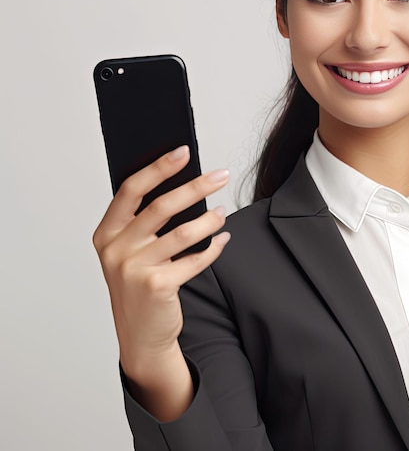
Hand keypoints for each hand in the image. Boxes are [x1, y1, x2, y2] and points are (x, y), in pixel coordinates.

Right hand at [93, 145, 230, 377]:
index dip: (158, 168)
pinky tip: (222, 240)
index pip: (131, 190)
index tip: (183, 151)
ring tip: (222, 213)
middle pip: (161, 206)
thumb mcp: (131, 252)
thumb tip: (185, 185)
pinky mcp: (157, 286)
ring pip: (182, 232)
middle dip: (195, 186)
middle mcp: (116, 249)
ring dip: (209, 220)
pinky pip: (194, 259)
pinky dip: (213, 248)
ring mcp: (134, 269)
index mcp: (106, 233)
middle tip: (220, 175)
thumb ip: (146, 223)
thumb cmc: (139, 285)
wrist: (141, 336)